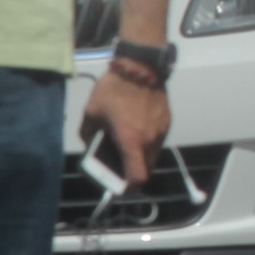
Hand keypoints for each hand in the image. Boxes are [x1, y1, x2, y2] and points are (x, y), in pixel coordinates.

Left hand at [81, 71, 170, 187]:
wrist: (140, 67)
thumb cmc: (113, 90)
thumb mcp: (91, 112)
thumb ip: (88, 134)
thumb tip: (90, 144)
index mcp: (131, 142)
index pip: (137, 177)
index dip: (129, 187)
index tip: (120, 188)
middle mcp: (149, 141)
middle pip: (147, 170)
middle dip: (134, 173)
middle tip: (121, 167)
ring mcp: (161, 131)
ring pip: (153, 155)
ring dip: (142, 157)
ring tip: (128, 146)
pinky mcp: (167, 121)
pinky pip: (157, 140)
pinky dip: (148, 142)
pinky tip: (136, 129)